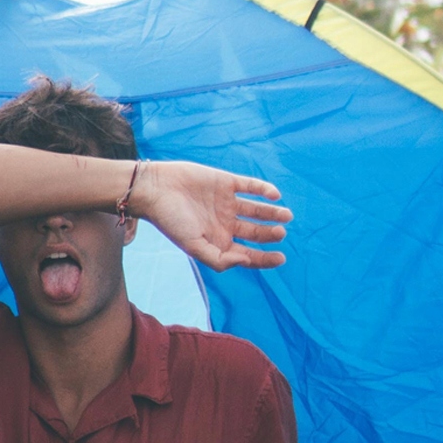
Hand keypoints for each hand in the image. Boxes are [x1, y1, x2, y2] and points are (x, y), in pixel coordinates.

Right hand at [127, 161, 290, 270]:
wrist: (155, 189)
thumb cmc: (171, 221)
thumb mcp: (193, 246)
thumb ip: (219, 259)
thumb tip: (245, 260)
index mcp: (219, 242)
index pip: (248, 254)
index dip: (265, 258)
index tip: (281, 257)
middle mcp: (225, 224)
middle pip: (255, 232)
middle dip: (270, 233)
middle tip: (281, 232)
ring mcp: (227, 203)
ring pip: (256, 210)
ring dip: (271, 213)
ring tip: (286, 214)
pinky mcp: (225, 182)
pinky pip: (249, 186)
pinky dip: (263, 189)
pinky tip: (274, 195)